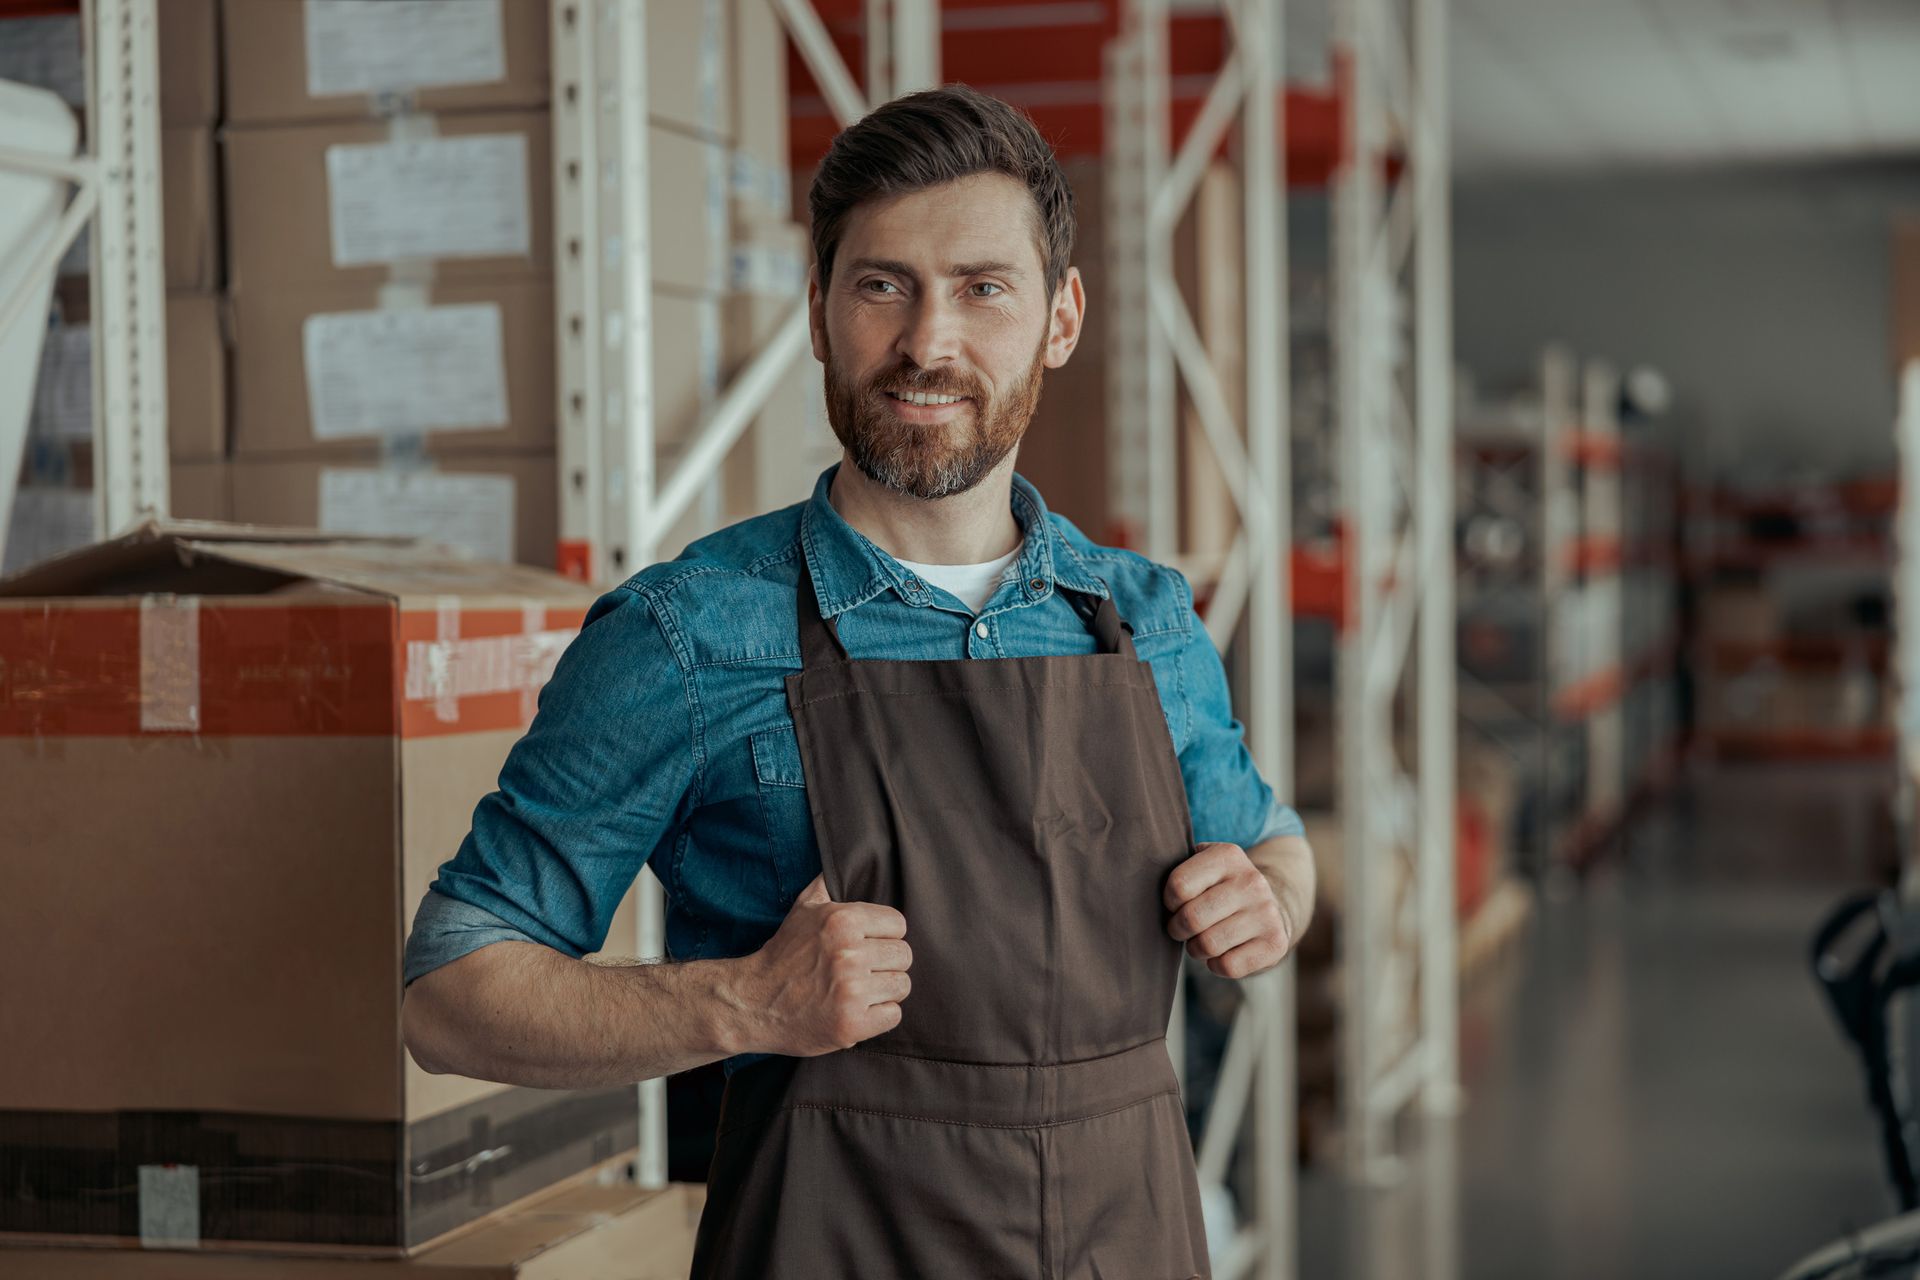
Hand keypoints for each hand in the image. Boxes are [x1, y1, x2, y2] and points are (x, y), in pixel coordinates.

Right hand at [733, 875, 911, 1056]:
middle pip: (904, 955)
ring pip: (902, 985)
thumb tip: (847, 853)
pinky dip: (878, 1016)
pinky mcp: (852, 1024)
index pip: (898, 924)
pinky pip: (893, 1015)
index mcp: (842, 921)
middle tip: (863, 971)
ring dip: (884, 991)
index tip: (868, 945)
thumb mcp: (803, 909)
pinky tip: (857, 1010)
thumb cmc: (783, 955)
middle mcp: (849, 953)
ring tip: (859, 991)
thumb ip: (828, 882)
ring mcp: (851, 991)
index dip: (884, 935)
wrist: (752, 1002)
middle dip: (886, 964)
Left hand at [1164, 842, 1298, 978]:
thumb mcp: (1203, 865)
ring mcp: (1267, 912)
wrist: (1273, 907)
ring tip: (1200, 940)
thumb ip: (1177, 865)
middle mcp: (1252, 881)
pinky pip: (1228, 966)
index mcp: (1228, 855)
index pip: (1178, 886)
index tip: (1175, 905)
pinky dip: (1216, 965)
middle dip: (1178, 929)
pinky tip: (1222, 952)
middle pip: (1191, 918)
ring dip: (1195, 948)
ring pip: (1208, 944)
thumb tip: (1143, 879)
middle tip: (1181, 929)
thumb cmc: (1221, 888)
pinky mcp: (1275, 943)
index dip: (1168, 902)